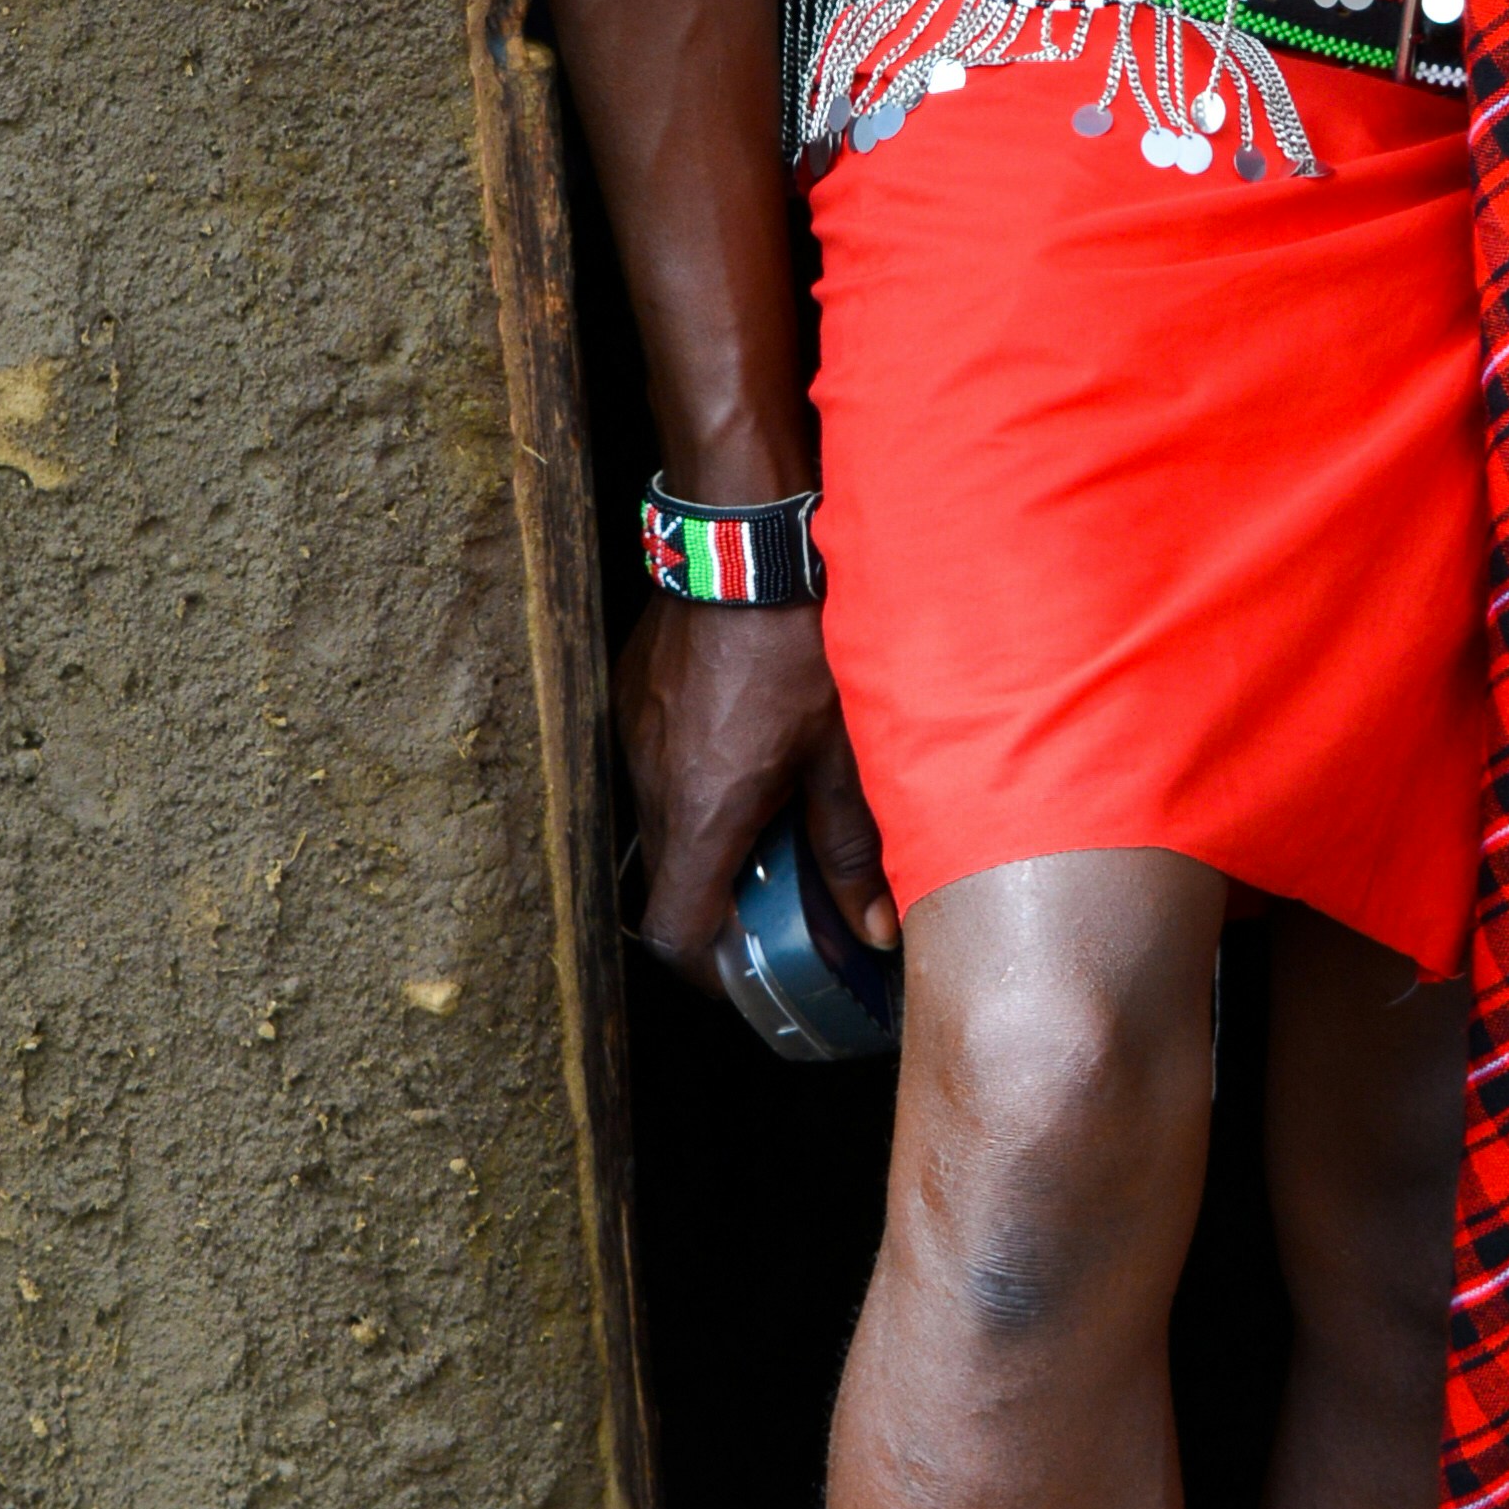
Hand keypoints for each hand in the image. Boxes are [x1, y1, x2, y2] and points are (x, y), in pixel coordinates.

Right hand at [616, 594, 895, 977]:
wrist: (747, 536)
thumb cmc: (803, 639)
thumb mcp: (845, 752)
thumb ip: (854, 847)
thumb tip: (873, 929)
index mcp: (703, 811)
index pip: (675, 934)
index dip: (713, 971)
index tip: (756, 972)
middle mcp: (653, 783)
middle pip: (670, 881)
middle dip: (724, 903)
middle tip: (786, 900)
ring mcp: (635, 736)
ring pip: (664, 821)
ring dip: (712, 837)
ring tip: (777, 815)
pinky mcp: (634, 696)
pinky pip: (658, 765)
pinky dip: (699, 781)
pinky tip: (753, 749)